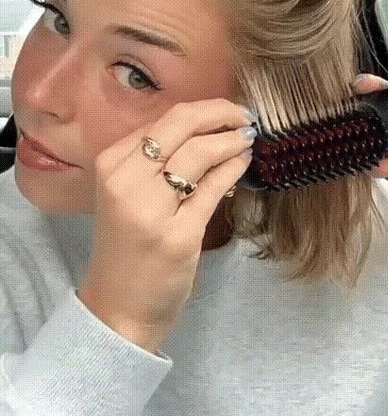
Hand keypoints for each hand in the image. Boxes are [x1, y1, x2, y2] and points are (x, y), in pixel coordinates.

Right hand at [77, 100, 254, 352]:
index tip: (229, 111)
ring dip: (232, 141)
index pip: (166, 119)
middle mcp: (125, 180)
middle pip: (182, 125)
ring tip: (248, 140)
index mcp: (111, 164)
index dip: (206, 110)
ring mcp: (150, 208)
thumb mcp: (130, 194)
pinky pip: (213, 188)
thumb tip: (211, 127)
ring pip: (200, 152)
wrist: (119, 306)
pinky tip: (244, 164)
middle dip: (223, 114)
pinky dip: (234, 170)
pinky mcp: (178, 235)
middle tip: (246, 117)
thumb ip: (158, 162)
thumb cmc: (129, 246)